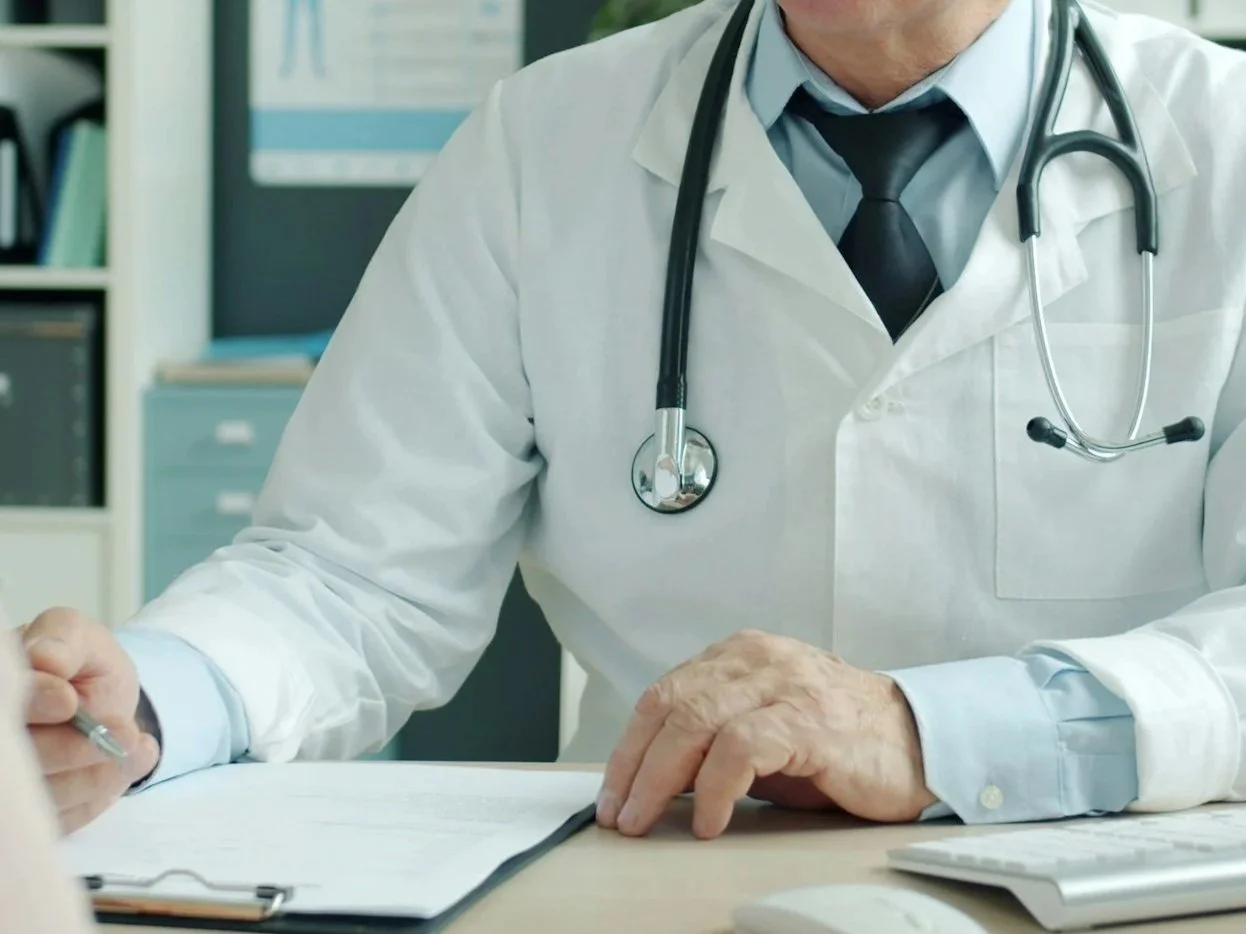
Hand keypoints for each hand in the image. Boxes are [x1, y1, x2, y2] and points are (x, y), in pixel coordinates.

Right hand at [20, 608, 159, 832]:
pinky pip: (58, 819)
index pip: (3, 703)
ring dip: (93, 775)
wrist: (101, 704)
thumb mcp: (81, 639)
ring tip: (138, 745)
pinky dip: (98, 796)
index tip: (68, 700)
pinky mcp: (27, 815)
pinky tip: (133, 762)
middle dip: (70, 749)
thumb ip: (63, 640)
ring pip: (37, 795)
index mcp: (0, 686)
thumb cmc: (81, 667)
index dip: (30, 703)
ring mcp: (8, 781)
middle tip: (124, 733)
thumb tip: (45, 658)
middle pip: (15, 761)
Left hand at [595, 630, 935, 838]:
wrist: (919, 741)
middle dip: (634, 766)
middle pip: (670, 705)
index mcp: (738, 656)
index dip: (628, 748)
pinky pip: (742, 748)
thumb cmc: (836, 741)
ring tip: (646, 820)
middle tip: (620, 815)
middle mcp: (755, 660)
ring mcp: (783, 684)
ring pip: (695, 721)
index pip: (662, 695)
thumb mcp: (762, 731)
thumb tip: (652, 782)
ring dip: (660, 778)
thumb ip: (711, 742)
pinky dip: (716, 787)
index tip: (612, 793)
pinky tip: (709, 820)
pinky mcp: (809, 719)